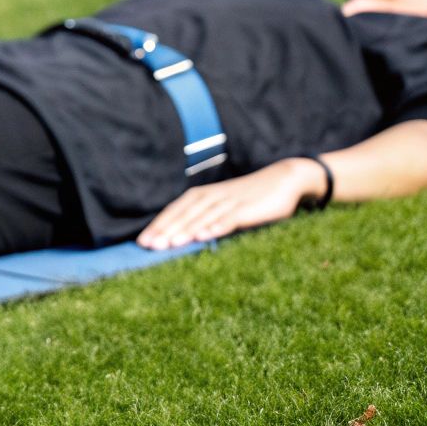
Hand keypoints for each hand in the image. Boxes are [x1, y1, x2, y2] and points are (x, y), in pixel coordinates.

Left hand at [136, 158, 323, 249]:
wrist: (284, 179)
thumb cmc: (249, 198)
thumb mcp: (223, 206)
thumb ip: (205, 218)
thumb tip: (182, 237)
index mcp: (203, 196)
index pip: (175, 211)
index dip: (159, 226)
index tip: (142, 242)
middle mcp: (212, 196)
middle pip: (184, 214)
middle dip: (166, 231)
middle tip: (149, 247)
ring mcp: (230, 201)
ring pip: (203, 217)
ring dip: (186, 230)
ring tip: (170, 244)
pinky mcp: (249, 208)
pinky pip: (230, 218)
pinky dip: (217, 226)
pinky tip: (206, 236)